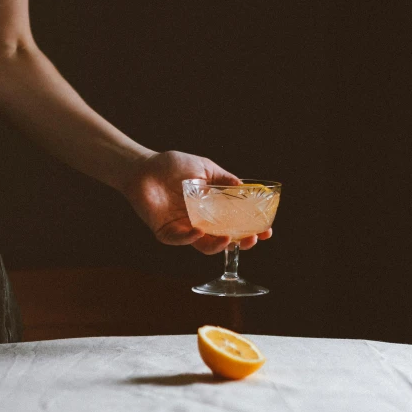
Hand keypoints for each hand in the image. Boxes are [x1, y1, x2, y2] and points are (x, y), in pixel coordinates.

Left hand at [122, 150, 272, 254]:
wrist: (143, 167)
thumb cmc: (173, 166)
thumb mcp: (204, 168)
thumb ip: (223, 179)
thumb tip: (243, 187)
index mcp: (213, 210)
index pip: (236, 224)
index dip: (252, 229)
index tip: (267, 231)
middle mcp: (201, 222)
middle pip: (225, 240)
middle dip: (241, 243)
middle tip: (253, 239)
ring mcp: (184, 229)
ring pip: (204, 245)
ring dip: (218, 245)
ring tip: (228, 239)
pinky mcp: (166, 232)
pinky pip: (180, 240)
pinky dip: (190, 238)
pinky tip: (199, 231)